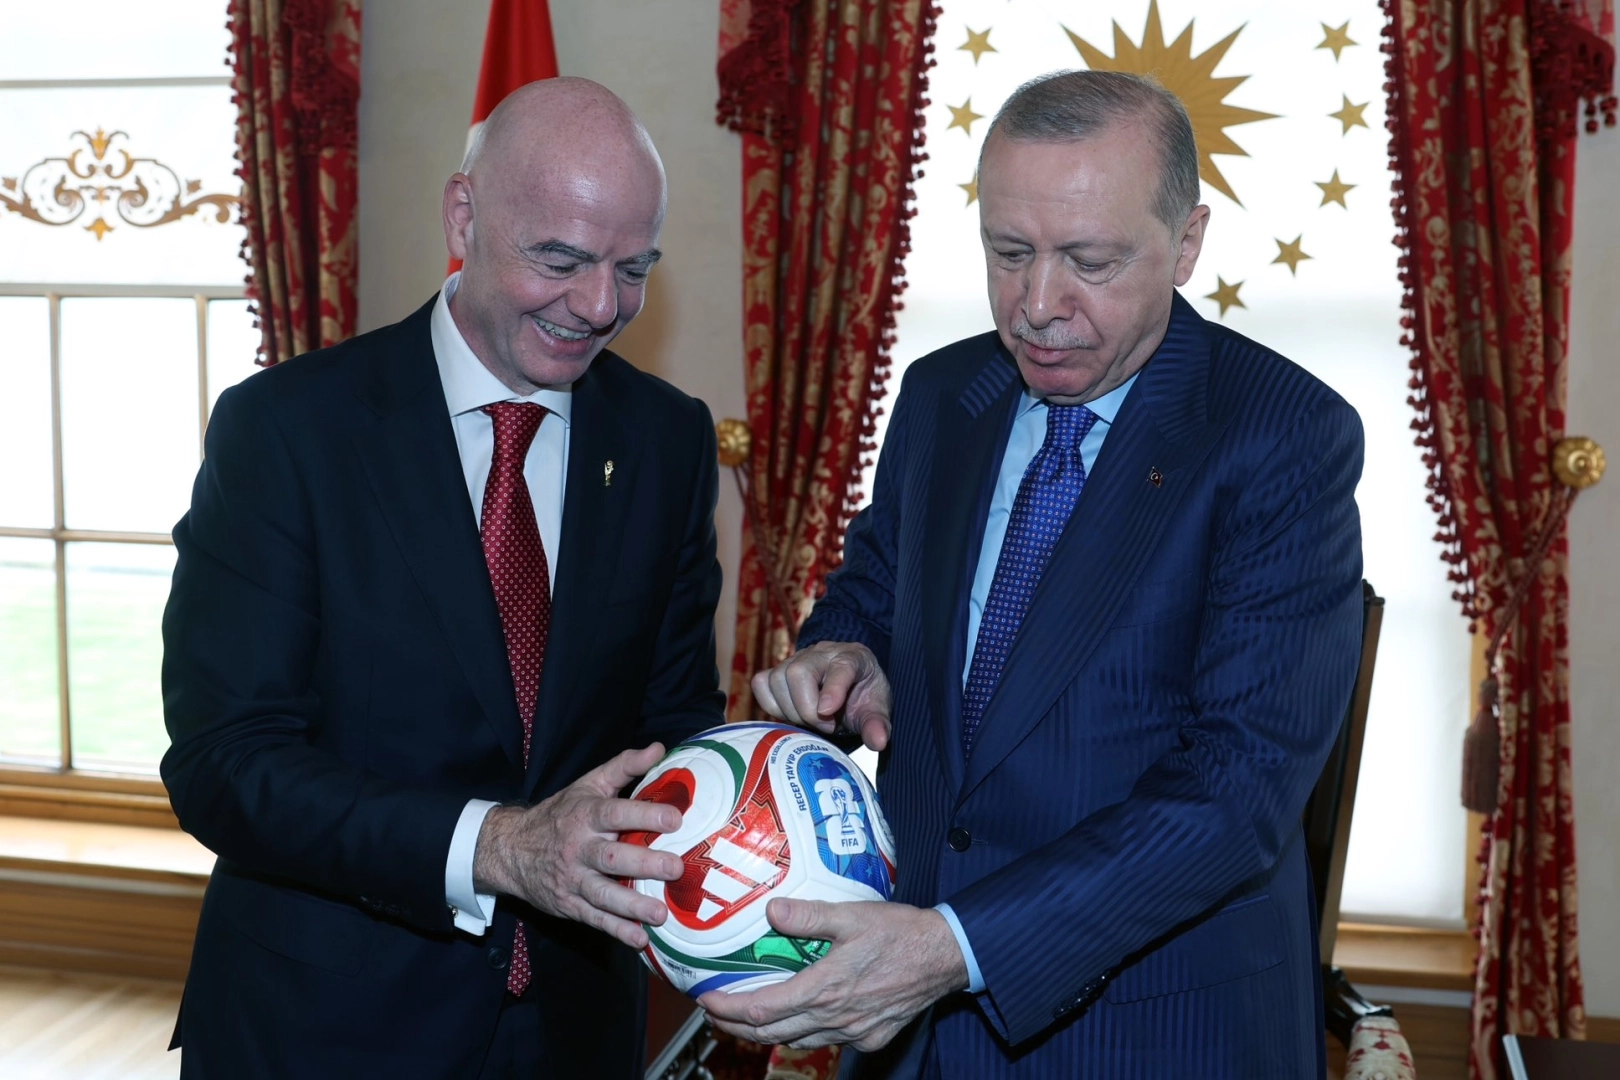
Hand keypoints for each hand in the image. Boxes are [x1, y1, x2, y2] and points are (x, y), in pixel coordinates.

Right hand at [472, 743, 682, 949]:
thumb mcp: (588, 784)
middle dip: (644, 863)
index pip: (615, 813)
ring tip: (661, 914)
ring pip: (603, 894)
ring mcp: (573, 879)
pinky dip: (616, 931)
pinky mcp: (570, 905)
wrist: (511, 849)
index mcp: (585, 815)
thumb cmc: (561, 814)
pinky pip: (595, 919)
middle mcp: (579, 848)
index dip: (644, 815)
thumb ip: (624, 767)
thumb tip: (659, 748)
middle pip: (612, 857)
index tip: (675, 818)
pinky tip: (639, 939)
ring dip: (632, 906)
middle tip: (675, 867)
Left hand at [698, 898, 967, 1050]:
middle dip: (737, 1027)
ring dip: (767, 1033)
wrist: (946, 956)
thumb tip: (771, 910)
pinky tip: (798, 1020)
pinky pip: (827, 1041)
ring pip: (798, 1041)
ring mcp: (853, 1031)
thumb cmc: (901, 932)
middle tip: (715, 1014)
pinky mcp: (870, 1036)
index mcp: (825, 989)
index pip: (762, 1010)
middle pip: (772, 1034)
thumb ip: (809, 915)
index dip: (728, 1009)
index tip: (707, 1000)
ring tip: (746, 1019)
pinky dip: (803, 1034)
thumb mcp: (852, 915)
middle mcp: (835, 1017)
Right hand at [751, 641, 892, 750]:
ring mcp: (796, 659)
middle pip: (799, 672)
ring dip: (790, 709)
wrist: (848, 686)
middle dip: (806, 708)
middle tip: (825, 726)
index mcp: (852, 658)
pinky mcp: (777, 670)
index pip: (840, 667)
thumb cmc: (862, 696)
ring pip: (777, 679)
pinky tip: (791, 714)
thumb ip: (877, 725)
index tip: (828, 712)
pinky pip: (761, 684)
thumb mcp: (876, 711)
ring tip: (811, 721)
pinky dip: (771, 705)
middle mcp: (822, 653)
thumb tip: (878, 742)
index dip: (832, 689)